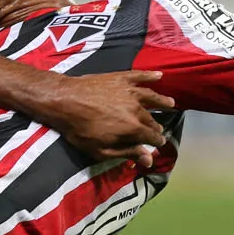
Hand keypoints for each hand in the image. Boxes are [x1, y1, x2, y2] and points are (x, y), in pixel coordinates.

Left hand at [39, 70, 175, 166]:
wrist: (63, 100)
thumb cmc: (78, 129)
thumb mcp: (100, 150)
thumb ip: (127, 153)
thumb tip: (149, 159)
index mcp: (133, 129)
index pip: (152, 137)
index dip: (156, 142)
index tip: (158, 143)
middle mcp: (136, 110)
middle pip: (152, 119)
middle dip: (156, 126)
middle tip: (157, 129)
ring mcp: (129, 92)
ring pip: (152, 97)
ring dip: (162, 101)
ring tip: (170, 103)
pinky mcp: (120, 79)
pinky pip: (140, 76)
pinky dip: (150, 76)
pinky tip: (159, 75)